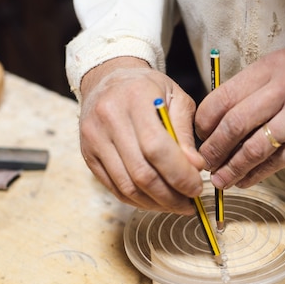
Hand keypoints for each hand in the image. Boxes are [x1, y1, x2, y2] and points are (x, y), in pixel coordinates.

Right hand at [79, 57, 205, 213]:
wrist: (108, 78)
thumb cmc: (148, 89)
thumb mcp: (176, 98)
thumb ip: (185, 132)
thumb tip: (196, 167)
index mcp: (135, 99)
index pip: (157, 148)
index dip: (179, 174)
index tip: (197, 188)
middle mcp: (109, 119)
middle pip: (141, 173)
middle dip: (170, 196)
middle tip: (190, 203)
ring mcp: (94, 139)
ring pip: (127, 187)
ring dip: (155, 203)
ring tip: (176, 205)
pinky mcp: (88, 155)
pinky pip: (114, 188)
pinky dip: (138, 201)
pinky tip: (156, 200)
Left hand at [195, 49, 284, 188]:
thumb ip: (256, 96)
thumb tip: (216, 128)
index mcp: (273, 65)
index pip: (223, 96)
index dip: (204, 123)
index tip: (199, 139)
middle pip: (233, 122)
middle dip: (212, 148)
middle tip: (204, 164)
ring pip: (250, 146)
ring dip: (230, 167)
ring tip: (220, 180)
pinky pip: (272, 162)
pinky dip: (253, 175)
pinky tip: (243, 181)